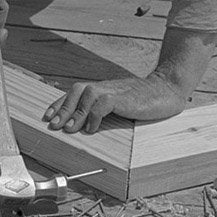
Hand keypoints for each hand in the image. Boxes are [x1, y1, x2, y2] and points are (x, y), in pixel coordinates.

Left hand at [42, 27, 216, 133]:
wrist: (167, 90)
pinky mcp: (124, 97)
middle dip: (63, 108)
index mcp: (103, 89)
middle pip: (76, 90)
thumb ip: (104, 113)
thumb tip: (85, 128)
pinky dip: (94, 116)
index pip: (75, 92)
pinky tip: (92, 129)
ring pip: (87, 95)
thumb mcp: (121, 107)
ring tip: (69, 129)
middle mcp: (105, 87)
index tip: (48, 117)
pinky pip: (103, 103)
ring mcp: (115, 90)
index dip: (59, 103)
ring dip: (76, 113)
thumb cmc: (145, 102)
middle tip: (53, 125)